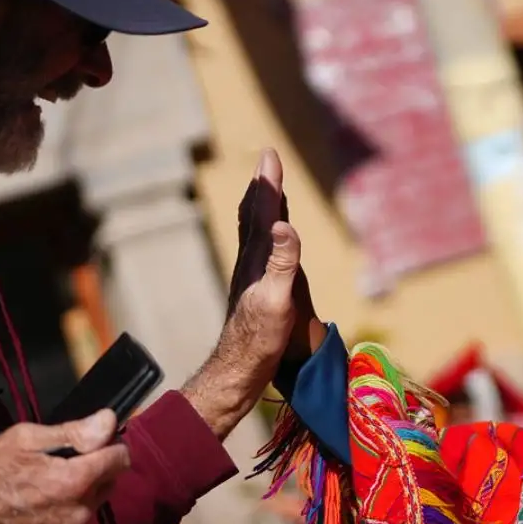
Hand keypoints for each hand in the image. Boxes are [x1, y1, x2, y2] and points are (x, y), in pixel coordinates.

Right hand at [0, 410, 128, 523]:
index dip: (110, 448)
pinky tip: (35, 519)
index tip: (96, 446)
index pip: (120, 460)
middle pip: (106, 487)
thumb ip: (75, 432)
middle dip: (92, 475)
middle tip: (58, 469)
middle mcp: (77, 516)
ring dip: (76, 503)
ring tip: (41, 496)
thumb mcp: (27, 438)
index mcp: (74, 481)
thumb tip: (110, 421)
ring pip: (88, 513)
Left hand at [185, 151, 306, 437]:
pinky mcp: (254, 287)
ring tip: (265, 187)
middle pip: (255, 215)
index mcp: (257, 259)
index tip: (270, 155)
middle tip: (268, 160)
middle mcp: (251, 261)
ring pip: (254, 230)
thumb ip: (282, 262)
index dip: (268, 184)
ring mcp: (250, 274)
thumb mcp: (276, 300)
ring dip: (261, 204)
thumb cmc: (259, 339)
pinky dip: (263, 230)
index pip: (263, 213)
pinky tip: (266, 236)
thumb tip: (284, 224)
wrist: (238, 368)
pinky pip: (259, 247)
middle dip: (263, 186)